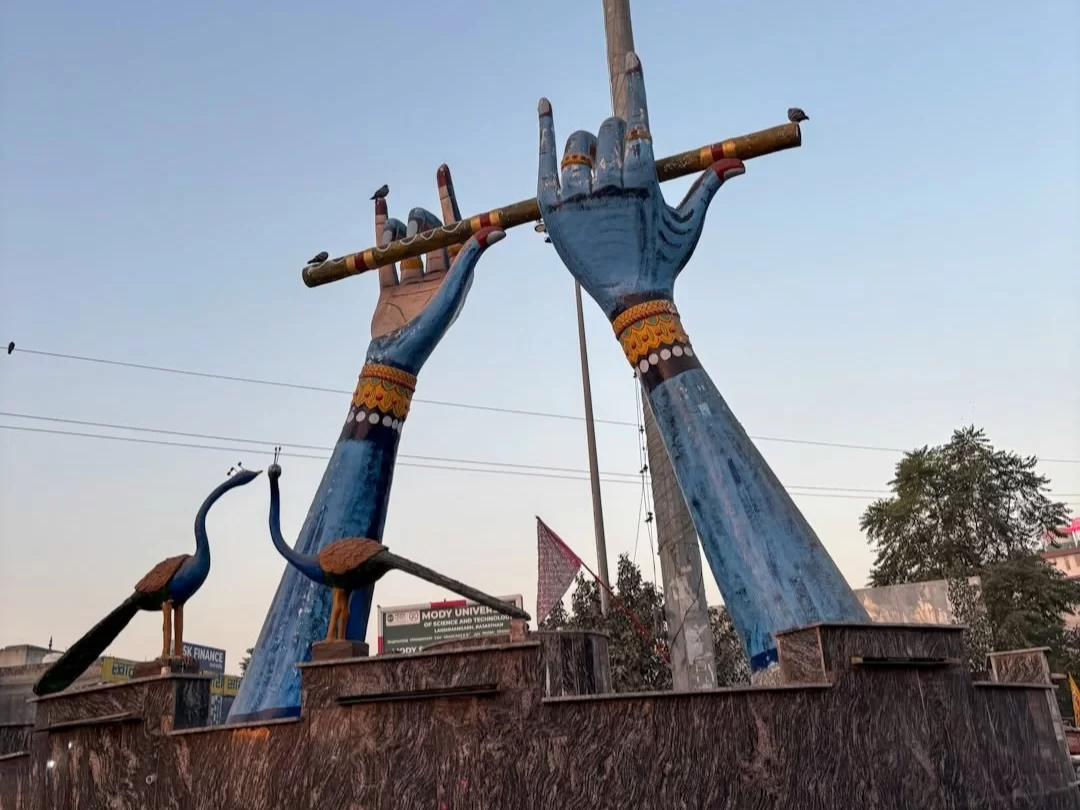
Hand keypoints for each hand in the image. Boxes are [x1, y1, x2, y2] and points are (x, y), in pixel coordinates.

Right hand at [366, 164, 502, 373]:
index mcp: (457, 276)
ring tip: (397, 228)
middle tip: (417, 219)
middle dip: (424, 219)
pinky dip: (379, 232)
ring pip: (406, 242)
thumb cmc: (429, 329)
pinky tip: (379, 209)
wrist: (395, 357)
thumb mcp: (452, 291)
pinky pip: (383, 254)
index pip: (457, 230)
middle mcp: (436, 276)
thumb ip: (470, 259)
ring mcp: (411, 281)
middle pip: (431, 234)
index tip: (442, 170)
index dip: (450, 200)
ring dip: (400, 228)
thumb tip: (497, 231)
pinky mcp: (388, 288)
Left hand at [536, 52, 744, 320]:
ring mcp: (579, 199)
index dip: (636, 88)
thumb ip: (708, 186)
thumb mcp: (689, 223)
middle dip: (614, 132)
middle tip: (617, 151)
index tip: (632, 61)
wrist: (632, 299)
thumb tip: (737, 164)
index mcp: (644, 184)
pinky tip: (546, 107)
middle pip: (608, 131)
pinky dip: (546, 132)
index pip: (638, 124)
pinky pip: (546, 163)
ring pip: (578, 145)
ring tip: (592, 158)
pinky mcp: (554, 211)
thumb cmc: (664, 260)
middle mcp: (610, 187)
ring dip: (587, 142)